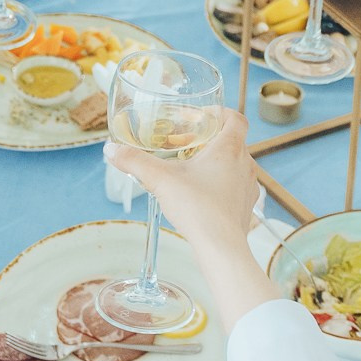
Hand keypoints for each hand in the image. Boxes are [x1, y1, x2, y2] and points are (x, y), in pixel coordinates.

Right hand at [105, 114, 273, 323]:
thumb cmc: (198, 209)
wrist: (221, 247)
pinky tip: (202, 194)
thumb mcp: (161, 180)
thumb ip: (135, 162)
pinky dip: (222, 184)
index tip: (202, 116)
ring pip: (236, 165)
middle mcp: (245, 164)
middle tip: (189, 142)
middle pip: (233, 141)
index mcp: (229, 149)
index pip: (236, 118)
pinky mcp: (246, 207)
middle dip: (211, 138)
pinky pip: (236, 187)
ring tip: (193, 168)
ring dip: (218, 162)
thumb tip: (111, 150)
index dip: (220, 112)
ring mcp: (248, 187)